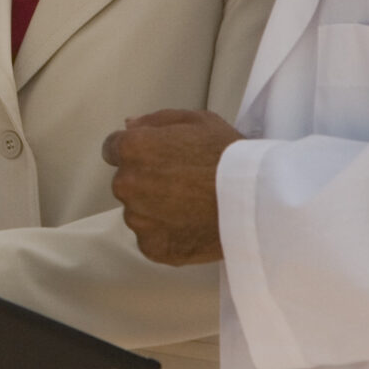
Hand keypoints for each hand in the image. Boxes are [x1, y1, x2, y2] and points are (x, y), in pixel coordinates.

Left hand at [102, 108, 239, 264]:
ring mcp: (138, 220)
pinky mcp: (152, 247)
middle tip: (182, 182)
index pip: (113, 149)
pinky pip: (151, 238)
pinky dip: (166, 234)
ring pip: (137, 212)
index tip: (158, 158)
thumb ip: (156, 120)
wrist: (255, 201)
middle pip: (126, 182)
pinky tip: (191, 225)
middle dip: (145, 180)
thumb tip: (128, 125)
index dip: (136, 152)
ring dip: (154, 209)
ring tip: (191, 206)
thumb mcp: (198, 120)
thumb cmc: (229, 155)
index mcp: (133, 149)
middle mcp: (127, 184)